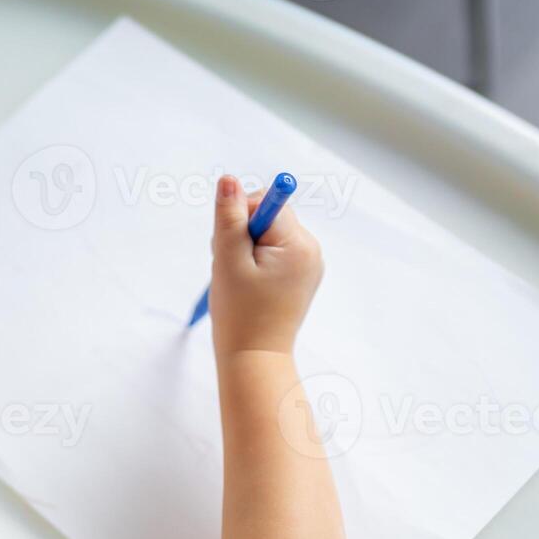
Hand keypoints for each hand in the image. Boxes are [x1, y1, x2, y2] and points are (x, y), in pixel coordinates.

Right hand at [207, 174, 323, 355]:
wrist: (254, 358)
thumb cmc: (240, 314)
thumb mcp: (227, 260)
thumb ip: (228, 217)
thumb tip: (229, 180)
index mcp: (299, 244)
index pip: (266, 203)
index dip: (240, 219)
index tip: (231, 247)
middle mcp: (311, 250)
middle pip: (268, 217)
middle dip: (242, 235)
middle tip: (231, 268)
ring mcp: (308, 264)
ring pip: (268, 234)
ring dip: (245, 249)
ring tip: (239, 280)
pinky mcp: (300, 275)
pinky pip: (274, 252)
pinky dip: (255, 262)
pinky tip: (249, 285)